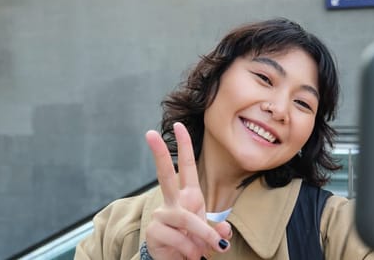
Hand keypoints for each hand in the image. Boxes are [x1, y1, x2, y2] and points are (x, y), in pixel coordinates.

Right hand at [144, 122, 230, 258]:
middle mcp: (172, 202)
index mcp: (188, 196)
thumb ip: (218, 231)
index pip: (187, 167)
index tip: (178, 126)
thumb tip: (223, 233)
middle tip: (150, 133)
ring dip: (202, 236)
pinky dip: (191, 249)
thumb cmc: (191, 243)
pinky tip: (190, 256)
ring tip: (206, 251)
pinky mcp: (154, 231)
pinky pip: (179, 238)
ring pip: (186, 219)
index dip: (184, 147)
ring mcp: (161, 215)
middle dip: (159, 154)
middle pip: (165, 175)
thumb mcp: (209, 236)